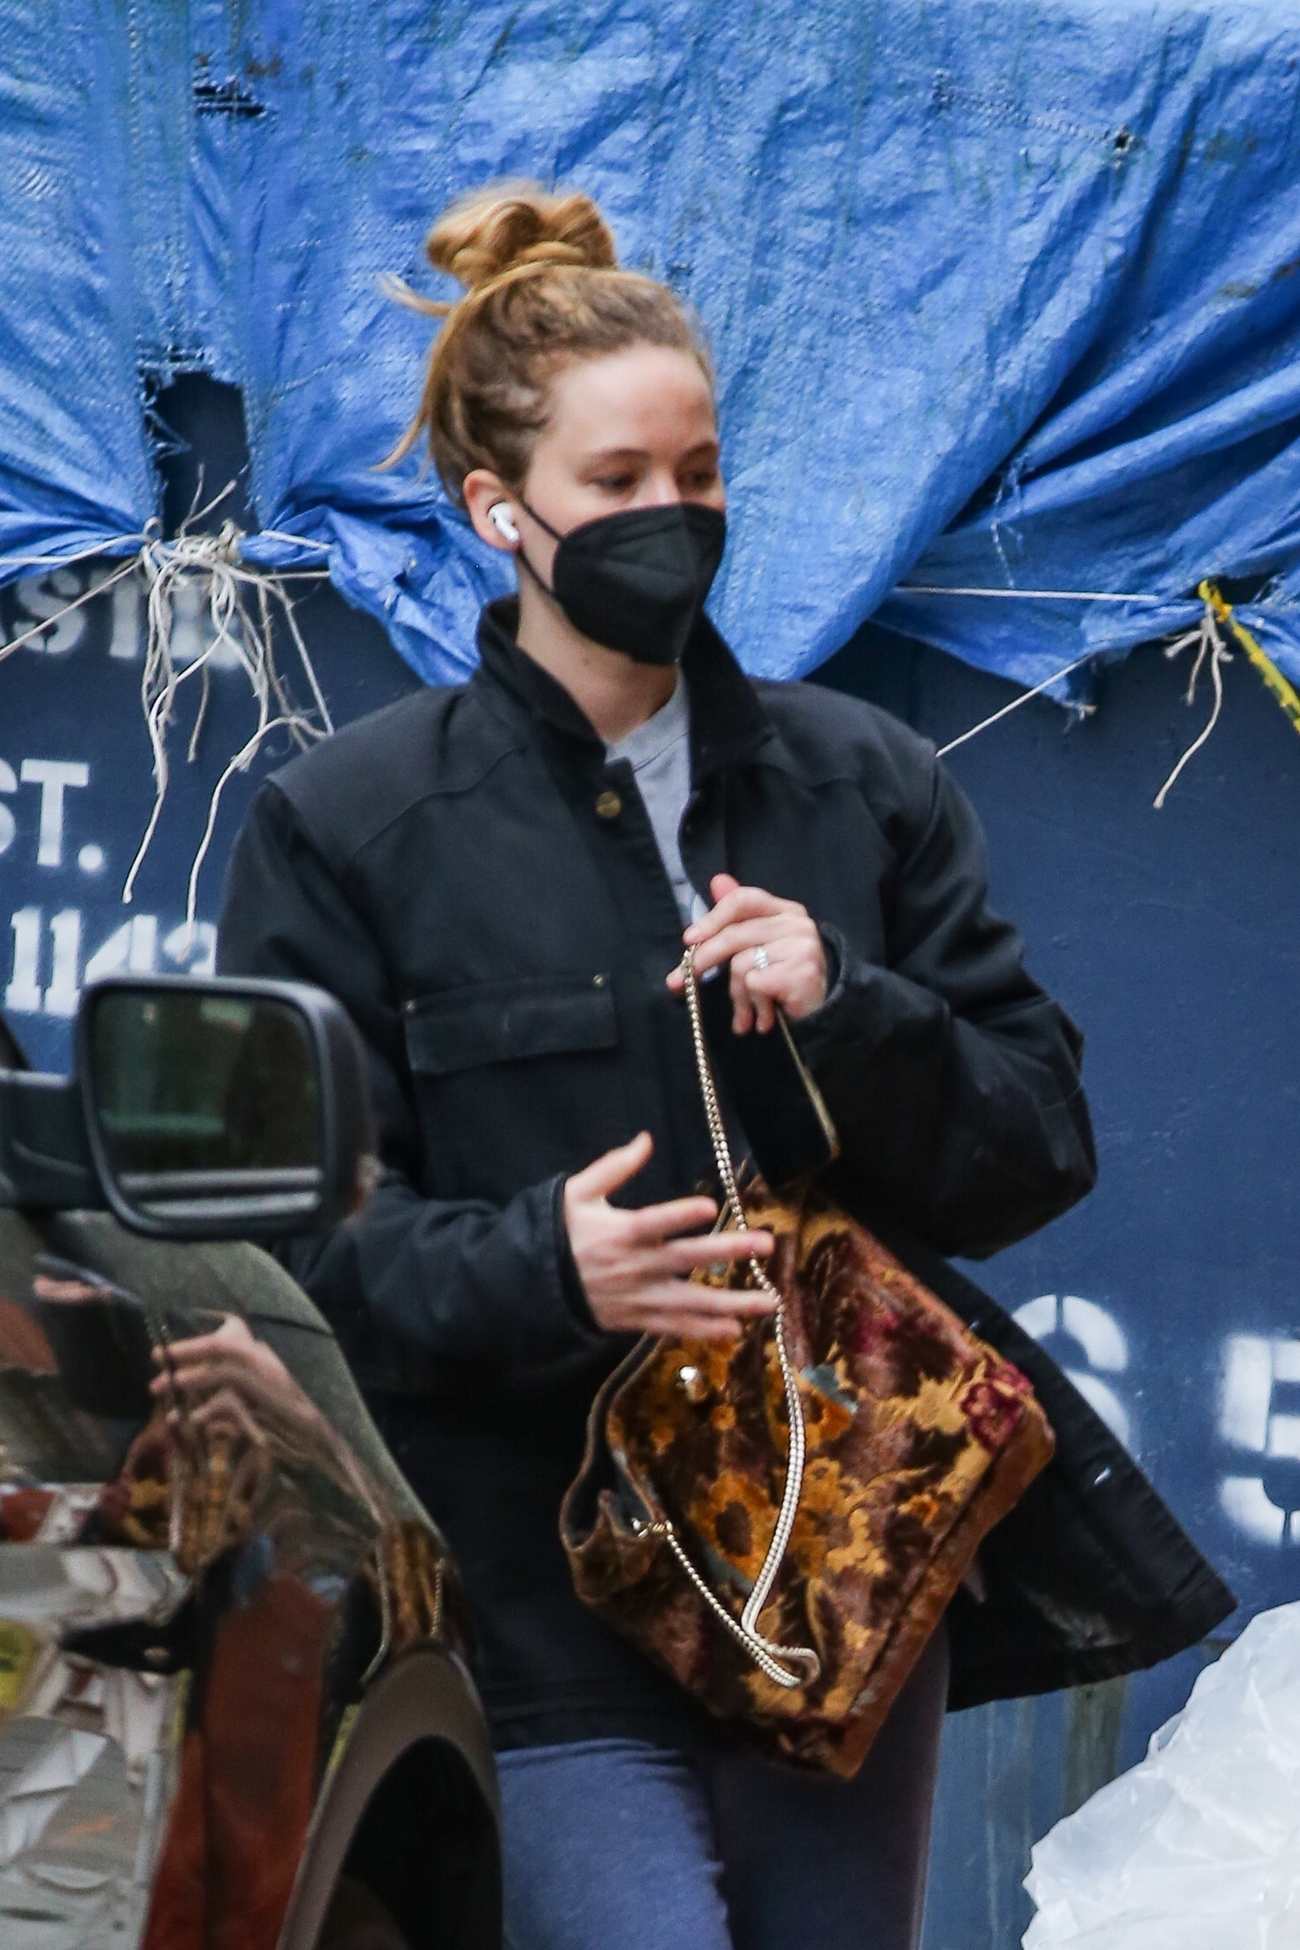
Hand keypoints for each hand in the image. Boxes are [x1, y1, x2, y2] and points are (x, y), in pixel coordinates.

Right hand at [563, 1130, 774, 1341]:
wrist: (532, 1287)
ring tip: (769, 1302)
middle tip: (767, 1244)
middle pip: (687, 1259)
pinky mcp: (637, 1319)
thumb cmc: (559, 1234)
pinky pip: (674, 1327)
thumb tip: (645, 1139)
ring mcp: (639, 1296)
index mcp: (620, 1232)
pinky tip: (733, 1330)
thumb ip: (613, 1167)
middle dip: (729, 1251)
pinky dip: (702, 1331)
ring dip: (732, 1303)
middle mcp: (635, 1266)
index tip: (710, 1206)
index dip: (680, 1215)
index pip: (654, 1222)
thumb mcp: (575, 1193)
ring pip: (691, 1301)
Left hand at [666, 873, 827, 1032]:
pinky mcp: (803, 971)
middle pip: (735, 934)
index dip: (712, 918)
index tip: (688, 940)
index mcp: (786, 910)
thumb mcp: (758, 947)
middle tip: (677, 983)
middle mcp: (798, 923)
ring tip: (745, 1014)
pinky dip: (753, 1005)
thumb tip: (717, 881)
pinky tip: (764, 1017)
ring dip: (737, 996)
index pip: (743, 900)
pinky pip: (755, 983)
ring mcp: (803, 946)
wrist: (822, 1015)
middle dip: (703, 961)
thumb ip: (737, 916)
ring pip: (742, 963)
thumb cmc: (784, 980)